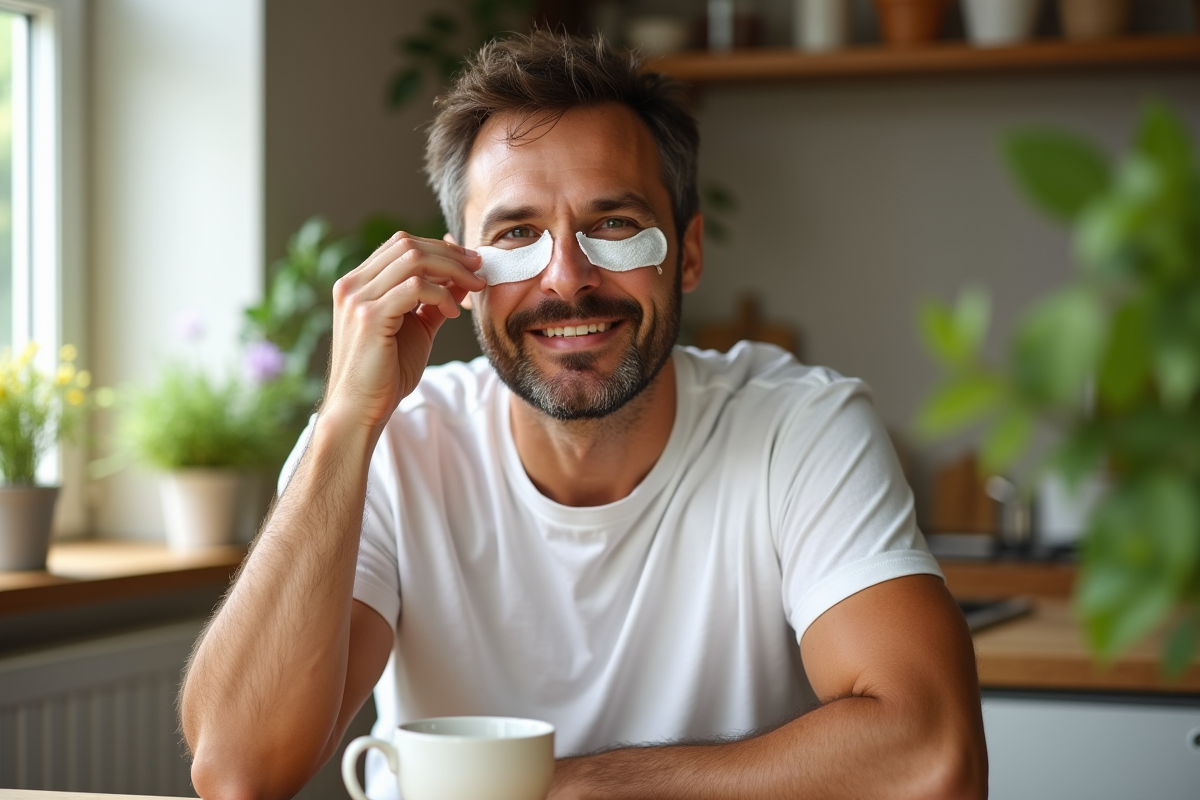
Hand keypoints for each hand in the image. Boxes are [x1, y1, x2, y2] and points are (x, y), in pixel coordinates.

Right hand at [321, 231, 483, 435]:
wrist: (361, 409)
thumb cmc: (386, 373)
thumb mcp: (417, 328)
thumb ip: (436, 300)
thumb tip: (464, 277)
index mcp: (358, 284)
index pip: (400, 245)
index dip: (439, 247)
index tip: (470, 261)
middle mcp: (352, 285)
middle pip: (407, 245)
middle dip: (450, 254)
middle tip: (479, 268)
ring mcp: (357, 299)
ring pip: (413, 260)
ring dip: (451, 270)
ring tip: (472, 287)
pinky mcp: (368, 317)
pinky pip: (414, 288)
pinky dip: (441, 294)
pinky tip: (452, 313)